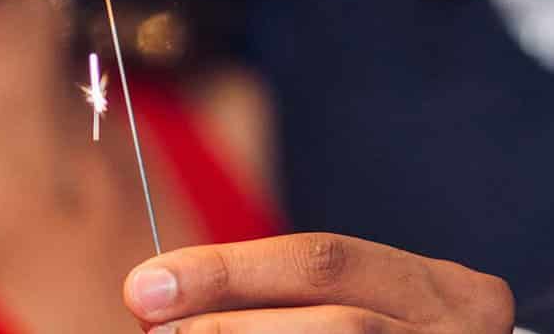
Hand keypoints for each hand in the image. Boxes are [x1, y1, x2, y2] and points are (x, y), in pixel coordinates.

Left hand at [123, 233, 515, 332]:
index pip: (320, 261)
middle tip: (157, 330)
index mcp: (442, 290)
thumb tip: (159, 297)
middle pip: (338, 326)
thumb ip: (272, 295)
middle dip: (231, 327)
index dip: (225, 272)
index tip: (144, 285)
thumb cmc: (392, 333)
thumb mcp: (359, 302)